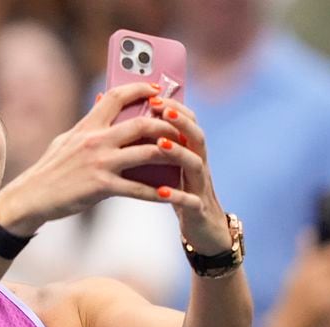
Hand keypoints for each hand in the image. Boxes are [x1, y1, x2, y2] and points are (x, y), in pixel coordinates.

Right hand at [0, 83, 217, 238]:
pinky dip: (158, 193)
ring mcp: (100, 163)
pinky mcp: (102, 187)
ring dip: (171, 155)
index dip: (141, 88)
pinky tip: (171, 195)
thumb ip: (87, 129)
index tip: (158, 89)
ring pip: (148, 152)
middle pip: (142, 123)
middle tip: (182, 128)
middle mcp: (96, 140)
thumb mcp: (65, 141)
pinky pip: (138, 189)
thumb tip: (101, 114)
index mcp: (87, 125)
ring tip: (185, 159)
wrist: (30, 198)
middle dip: (168, 124)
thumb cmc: (49, 171)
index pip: (117, 95)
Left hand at [146, 97, 230, 254]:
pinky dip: (177, 195)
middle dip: (180, 121)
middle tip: (160, 110)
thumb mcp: (166, 168)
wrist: (203, 230)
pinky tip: (160, 191)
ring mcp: (200, 186)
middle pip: (196, 136)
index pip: (187, 122)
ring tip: (160, 145)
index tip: (153, 94)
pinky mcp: (197, 210)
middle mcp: (198, 165)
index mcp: (190, 152)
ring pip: (196, 164)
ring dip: (179, 152)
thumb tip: (125, 124)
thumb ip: (152, 148)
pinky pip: (191, 201)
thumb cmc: (178, 193)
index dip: (174, 107)